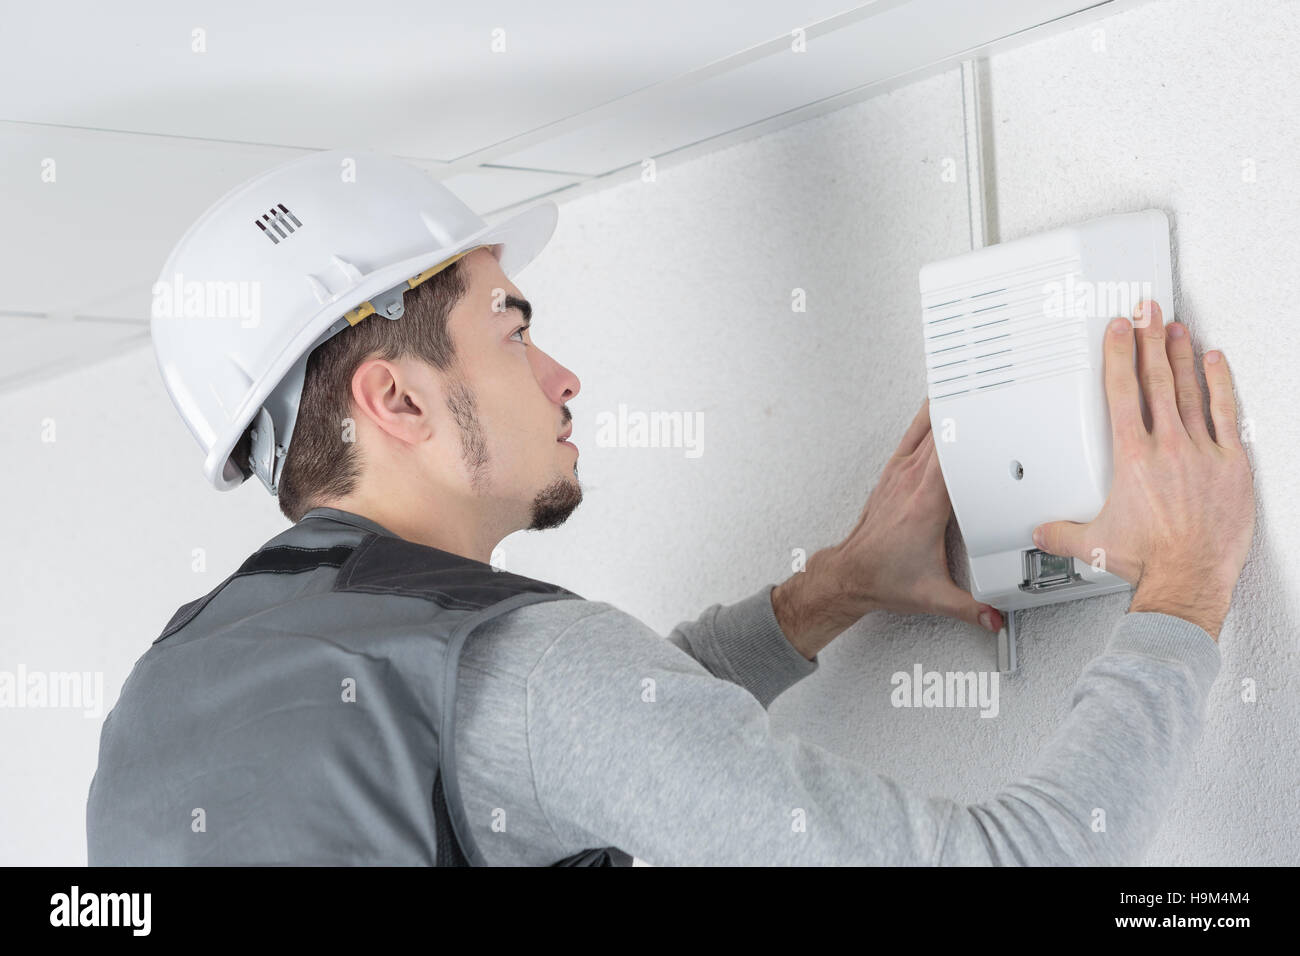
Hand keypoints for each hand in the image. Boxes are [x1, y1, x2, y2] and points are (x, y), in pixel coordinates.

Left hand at [771, 400, 1002, 658]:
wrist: (851, 575)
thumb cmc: (884, 577)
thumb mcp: (934, 597)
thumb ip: (970, 609)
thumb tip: (996, 619)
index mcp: (926, 505)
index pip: (952, 458)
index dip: (973, 432)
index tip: (994, 416)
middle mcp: (911, 483)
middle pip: (943, 435)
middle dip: (969, 413)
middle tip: (994, 394)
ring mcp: (900, 474)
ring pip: (925, 428)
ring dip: (946, 407)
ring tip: (969, 386)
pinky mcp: (893, 474)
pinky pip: (912, 436)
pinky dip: (926, 418)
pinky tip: (936, 406)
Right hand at [1033, 301, 1254, 640]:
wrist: (1187, 580)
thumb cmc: (1146, 561)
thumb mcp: (1092, 544)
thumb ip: (1061, 531)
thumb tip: (1042, 530)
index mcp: (1131, 458)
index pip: (1122, 392)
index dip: (1119, 355)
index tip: (1118, 331)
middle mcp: (1167, 447)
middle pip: (1156, 379)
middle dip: (1149, 340)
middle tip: (1146, 312)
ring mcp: (1202, 453)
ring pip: (1190, 390)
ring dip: (1181, 355)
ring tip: (1175, 328)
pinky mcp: (1232, 466)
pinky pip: (1227, 414)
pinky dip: (1221, 384)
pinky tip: (1216, 364)